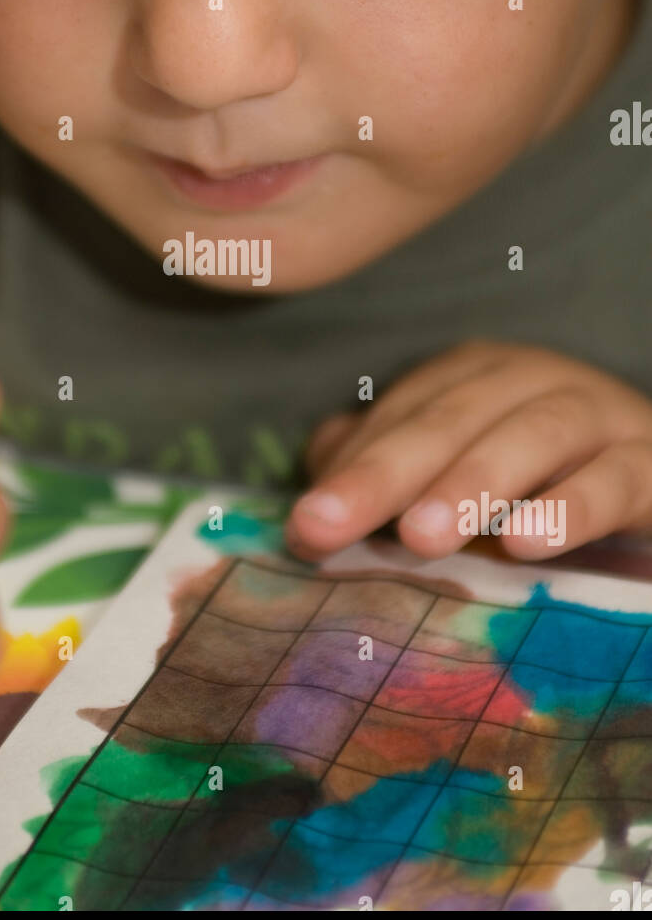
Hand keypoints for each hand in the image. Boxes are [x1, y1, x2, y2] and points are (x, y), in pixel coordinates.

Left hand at [285, 340, 651, 562]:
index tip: (302, 524)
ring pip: (533, 435)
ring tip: (422, 536)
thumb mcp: (462, 468)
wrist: (649, 470)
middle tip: (328, 525)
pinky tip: (527, 542)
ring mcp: (598, 414)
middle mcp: (532, 380)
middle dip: (384, 473)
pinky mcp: (651, 462)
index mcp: (474, 376)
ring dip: (473, 482)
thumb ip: (392, 468)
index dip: (350, 468)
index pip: (402, 416)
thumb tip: (316, 486)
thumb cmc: (544, 476)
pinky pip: (615, 479)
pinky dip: (572, 506)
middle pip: (450, 420)